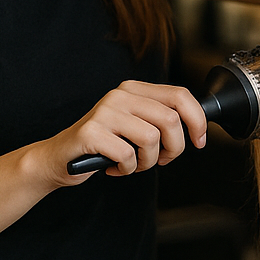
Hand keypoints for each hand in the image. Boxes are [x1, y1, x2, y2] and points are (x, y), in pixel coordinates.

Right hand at [36, 80, 207, 186]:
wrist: (59, 157)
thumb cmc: (103, 144)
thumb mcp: (134, 125)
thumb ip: (160, 119)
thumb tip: (197, 127)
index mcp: (133, 90)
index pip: (180, 95)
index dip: (197, 120)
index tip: (199, 141)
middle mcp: (120, 96)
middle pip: (170, 120)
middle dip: (174, 148)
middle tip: (162, 160)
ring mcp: (104, 112)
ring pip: (152, 139)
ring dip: (148, 162)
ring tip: (133, 164)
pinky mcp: (91, 133)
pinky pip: (127, 156)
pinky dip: (126, 169)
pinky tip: (115, 168)